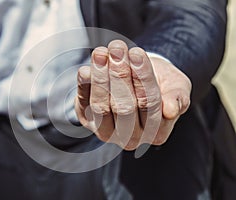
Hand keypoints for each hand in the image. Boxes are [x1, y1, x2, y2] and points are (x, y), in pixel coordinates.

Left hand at [75, 40, 190, 149]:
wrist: (137, 82)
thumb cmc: (159, 84)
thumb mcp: (176, 87)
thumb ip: (178, 97)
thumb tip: (171, 110)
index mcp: (157, 132)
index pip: (149, 104)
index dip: (142, 78)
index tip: (137, 53)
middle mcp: (131, 137)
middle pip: (124, 107)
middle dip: (119, 75)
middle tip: (117, 48)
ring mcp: (107, 132)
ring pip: (102, 107)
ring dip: (100, 78)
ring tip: (101, 53)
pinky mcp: (88, 121)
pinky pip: (84, 105)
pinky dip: (84, 87)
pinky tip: (85, 70)